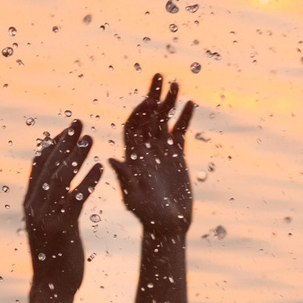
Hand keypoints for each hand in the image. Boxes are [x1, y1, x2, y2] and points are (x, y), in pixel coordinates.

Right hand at [23, 120, 101, 295]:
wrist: (53, 288)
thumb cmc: (55, 257)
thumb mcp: (49, 226)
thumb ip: (50, 204)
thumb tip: (58, 185)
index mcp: (31, 203)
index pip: (39, 165)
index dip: (52, 145)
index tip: (67, 130)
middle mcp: (34, 206)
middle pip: (49, 166)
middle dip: (65, 142)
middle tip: (79, 123)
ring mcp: (46, 217)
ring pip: (61, 178)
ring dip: (76, 156)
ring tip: (91, 139)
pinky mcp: (62, 229)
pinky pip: (76, 199)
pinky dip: (87, 181)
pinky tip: (101, 168)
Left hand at [109, 75, 195, 233]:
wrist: (168, 226)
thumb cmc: (148, 216)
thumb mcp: (134, 198)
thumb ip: (125, 178)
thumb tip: (112, 159)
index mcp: (132, 156)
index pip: (133, 126)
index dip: (140, 112)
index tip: (149, 101)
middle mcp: (145, 149)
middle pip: (148, 117)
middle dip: (153, 96)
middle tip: (158, 76)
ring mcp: (161, 150)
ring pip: (164, 120)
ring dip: (169, 102)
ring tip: (176, 84)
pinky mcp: (176, 155)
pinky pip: (180, 131)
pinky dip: (185, 118)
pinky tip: (190, 104)